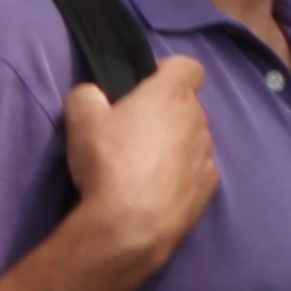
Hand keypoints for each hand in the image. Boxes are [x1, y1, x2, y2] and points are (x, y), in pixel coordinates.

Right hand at [63, 60, 220, 268]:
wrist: (130, 224)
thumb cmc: (108, 162)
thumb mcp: (81, 120)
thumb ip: (87, 95)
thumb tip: (93, 93)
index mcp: (172, 95)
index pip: (187, 66)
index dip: (166, 72)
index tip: (144, 87)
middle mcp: (198, 119)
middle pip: (186, 105)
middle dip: (164, 112)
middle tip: (131, 132)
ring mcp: (207, 154)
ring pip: (192, 138)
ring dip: (174, 144)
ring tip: (140, 167)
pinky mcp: (210, 186)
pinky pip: (196, 169)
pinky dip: (181, 174)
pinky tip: (155, 189)